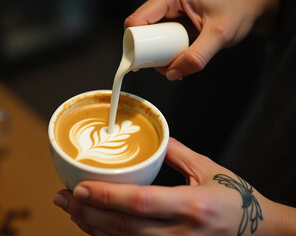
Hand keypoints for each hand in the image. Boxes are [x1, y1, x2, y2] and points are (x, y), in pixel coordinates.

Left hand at [53, 138, 278, 235]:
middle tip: (61, 198)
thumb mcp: (208, 170)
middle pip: (123, 227)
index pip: (139, 203)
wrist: (259, 232)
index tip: (78, 188)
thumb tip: (149, 138)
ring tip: (69, 211)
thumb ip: (176, 153)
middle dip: (86, 214)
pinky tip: (92, 226)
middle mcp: (180, 235)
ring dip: (91, 228)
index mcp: (191, 207)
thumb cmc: (235, 198)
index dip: (106, 197)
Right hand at [124, 0, 277, 79]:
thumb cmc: (242, 7)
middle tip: (162, 66)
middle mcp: (168, 3)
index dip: (134, 40)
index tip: (139, 59)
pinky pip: (165, 40)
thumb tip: (174, 73)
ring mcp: (173, 13)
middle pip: (143, 30)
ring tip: (174, 64)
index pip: (139, 18)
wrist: (256, 6)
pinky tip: (179, 61)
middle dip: (149, 52)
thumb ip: (197, 56)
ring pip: (154, 38)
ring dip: (159, 54)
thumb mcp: (220, 33)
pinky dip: (169, 53)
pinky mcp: (178, 23)